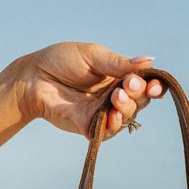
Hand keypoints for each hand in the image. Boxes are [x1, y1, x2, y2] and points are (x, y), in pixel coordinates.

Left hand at [16, 42, 164, 137]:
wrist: (34, 77)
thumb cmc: (61, 61)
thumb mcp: (93, 56)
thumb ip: (119, 63)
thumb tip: (149, 60)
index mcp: (120, 77)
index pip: (146, 85)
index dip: (154, 87)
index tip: (153, 85)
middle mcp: (115, 96)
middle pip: (140, 102)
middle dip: (137, 95)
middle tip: (127, 85)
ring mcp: (103, 113)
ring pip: (126, 118)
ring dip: (126, 109)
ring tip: (117, 98)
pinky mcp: (89, 127)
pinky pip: (106, 132)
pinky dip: (112, 126)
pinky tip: (112, 117)